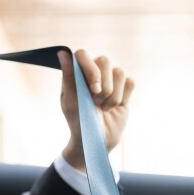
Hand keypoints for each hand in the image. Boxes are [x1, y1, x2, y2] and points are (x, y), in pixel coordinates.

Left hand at [59, 49, 133, 171]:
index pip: (83, 55)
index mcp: (78, 74)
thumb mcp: (71, 102)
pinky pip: (130, 82)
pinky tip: (116, 107)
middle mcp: (95, 73)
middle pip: (104, 61)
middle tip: (96, 102)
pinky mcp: (124, 90)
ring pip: (119, 72)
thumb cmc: (79, 122)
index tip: (92, 89)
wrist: (96, 142)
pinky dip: (123, 97)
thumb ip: (69, 77)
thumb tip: (62, 52)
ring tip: (104, 108)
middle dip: (103, 86)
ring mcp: (110, 81)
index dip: (90, 68)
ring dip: (113, 96)